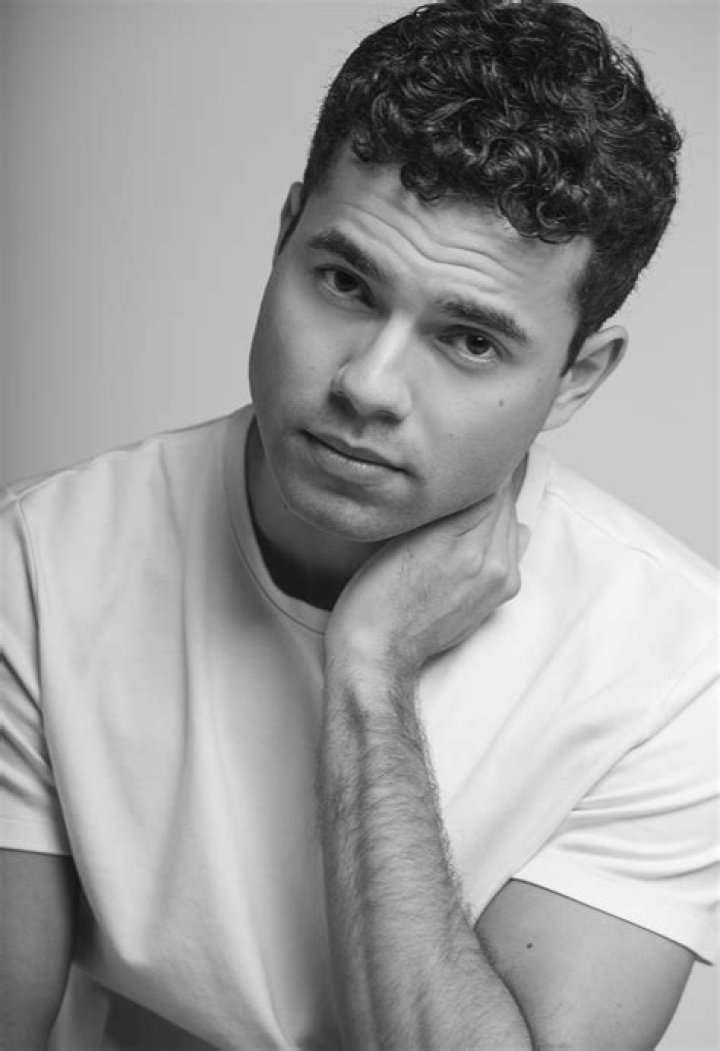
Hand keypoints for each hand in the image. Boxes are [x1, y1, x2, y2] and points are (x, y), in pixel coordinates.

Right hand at [324, 485, 529, 685]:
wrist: (381, 651)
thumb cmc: (376, 595)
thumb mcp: (401, 537)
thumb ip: (443, 508)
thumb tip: (469, 477)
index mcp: (463, 540)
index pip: (490, 483)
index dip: (475, 466)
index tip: (463, 456)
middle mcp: (491, 560)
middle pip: (504, 501)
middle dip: (486, 486)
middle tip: (463, 471)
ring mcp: (500, 580)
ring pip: (510, 523)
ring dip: (493, 511)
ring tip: (464, 505)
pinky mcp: (499, 595)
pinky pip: (511, 549)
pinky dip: (498, 536)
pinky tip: (472, 535)